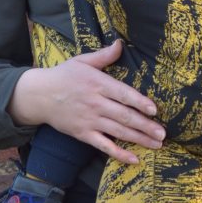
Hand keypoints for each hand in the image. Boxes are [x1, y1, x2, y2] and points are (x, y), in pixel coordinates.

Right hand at [8, 40, 164, 164]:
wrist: (38, 95)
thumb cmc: (63, 76)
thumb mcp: (82, 61)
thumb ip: (104, 55)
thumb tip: (120, 43)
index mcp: (97, 84)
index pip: (123, 94)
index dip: (139, 102)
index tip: (154, 110)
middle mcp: (95, 103)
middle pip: (124, 116)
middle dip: (146, 126)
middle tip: (163, 133)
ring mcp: (89, 120)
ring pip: (119, 132)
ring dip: (140, 139)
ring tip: (157, 144)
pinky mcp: (83, 134)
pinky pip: (104, 146)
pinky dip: (119, 154)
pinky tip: (134, 159)